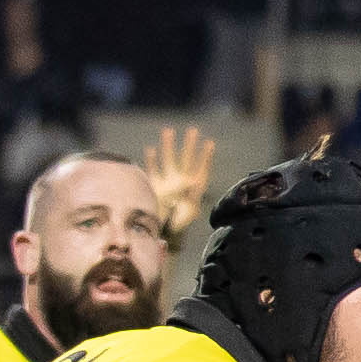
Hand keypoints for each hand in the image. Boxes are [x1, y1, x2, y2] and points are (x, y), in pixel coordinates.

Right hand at [136, 120, 216, 239]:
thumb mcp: (190, 210)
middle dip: (189, 145)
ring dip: (169, 146)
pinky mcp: (155, 187)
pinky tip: (150, 149)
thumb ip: (192, 195)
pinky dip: (151, 160)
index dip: (206, 156)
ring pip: (169, 160)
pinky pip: (153, 170)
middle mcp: (181, 180)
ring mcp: (168, 182)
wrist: (165, 231)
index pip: (201, 167)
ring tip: (169, 130)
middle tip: (193, 130)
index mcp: (193, 186)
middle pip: (186, 159)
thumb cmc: (181, 222)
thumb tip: (193, 182)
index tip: (210, 143)